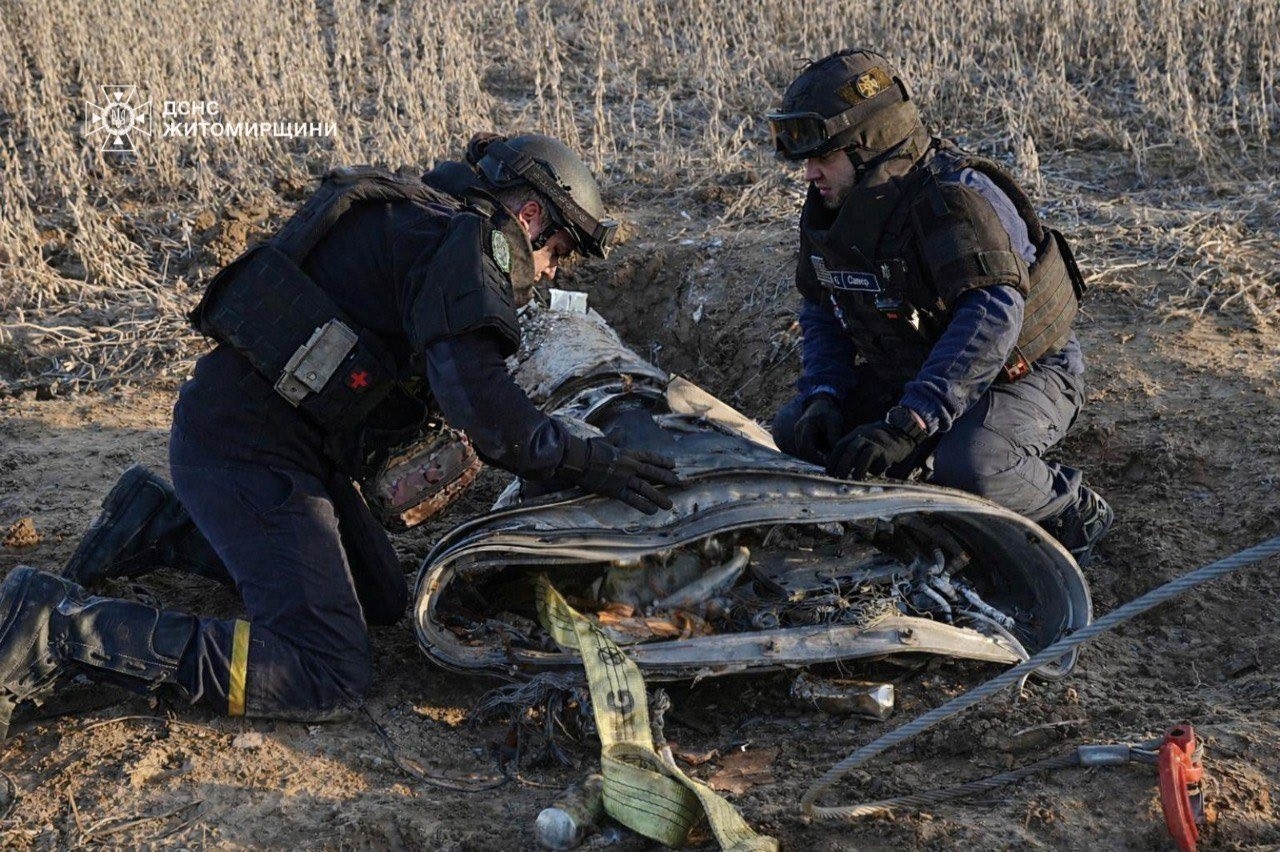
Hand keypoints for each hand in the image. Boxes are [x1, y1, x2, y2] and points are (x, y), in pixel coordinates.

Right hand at [563, 437, 679, 513]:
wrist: (580, 459)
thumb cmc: (590, 449)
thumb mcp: (605, 440)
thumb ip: (615, 437)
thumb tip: (619, 430)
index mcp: (628, 453)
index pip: (650, 457)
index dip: (662, 461)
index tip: (674, 465)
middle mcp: (630, 466)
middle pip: (652, 472)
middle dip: (666, 478)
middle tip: (679, 483)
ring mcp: (624, 478)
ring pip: (646, 488)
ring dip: (659, 497)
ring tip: (669, 505)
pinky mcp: (616, 490)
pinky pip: (633, 499)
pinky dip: (643, 505)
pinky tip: (652, 511)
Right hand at [793, 395, 842, 463]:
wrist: (821, 402)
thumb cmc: (829, 412)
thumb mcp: (835, 423)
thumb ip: (834, 438)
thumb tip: (834, 455)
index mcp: (806, 425)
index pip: (807, 447)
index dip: (816, 457)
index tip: (828, 462)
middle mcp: (798, 429)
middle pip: (802, 450)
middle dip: (813, 458)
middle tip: (827, 464)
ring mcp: (797, 431)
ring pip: (801, 449)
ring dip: (812, 455)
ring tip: (826, 459)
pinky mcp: (799, 434)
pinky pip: (803, 446)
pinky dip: (811, 451)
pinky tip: (822, 454)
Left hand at [827, 420, 921, 479]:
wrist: (902, 430)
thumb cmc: (878, 439)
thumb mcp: (863, 436)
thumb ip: (852, 447)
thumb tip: (838, 466)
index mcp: (857, 433)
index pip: (840, 446)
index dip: (833, 459)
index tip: (829, 472)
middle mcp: (866, 437)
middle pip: (850, 451)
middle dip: (842, 466)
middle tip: (837, 478)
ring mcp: (878, 444)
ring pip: (865, 457)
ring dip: (858, 471)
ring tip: (853, 481)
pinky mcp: (889, 453)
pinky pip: (880, 465)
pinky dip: (875, 471)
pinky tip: (873, 476)